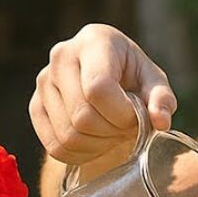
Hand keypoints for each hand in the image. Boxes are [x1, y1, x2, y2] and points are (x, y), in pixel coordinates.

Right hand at [30, 23, 177, 164]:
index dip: (122, 114)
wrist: (108, 78)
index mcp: (95, 41)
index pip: (98, 88)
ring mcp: (44, 82)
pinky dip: (81, 154)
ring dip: (99, 145)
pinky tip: (97, 143)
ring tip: (113, 133)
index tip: (136, 117)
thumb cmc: (134, 77)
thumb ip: (161, 100)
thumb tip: (160, 122)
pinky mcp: (36, 106)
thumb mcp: (154, 82)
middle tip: (127, 127)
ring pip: (68, 135)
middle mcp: (61, 56)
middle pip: (82, 116)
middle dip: (112, 131)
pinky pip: (55, 146)